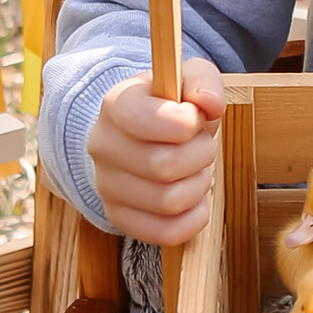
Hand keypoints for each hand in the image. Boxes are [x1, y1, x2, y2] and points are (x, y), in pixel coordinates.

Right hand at [87, 54, 225, 242]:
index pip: (142, 120)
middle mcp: (103, 146)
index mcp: (116, 105)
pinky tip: (193, 196)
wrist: (144, 134)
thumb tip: (209, 104)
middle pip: (165, 165)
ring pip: (170, 201)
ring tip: (193, 168)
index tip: (194, 118)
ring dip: (198, 184)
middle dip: (200, 154)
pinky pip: (167, 232)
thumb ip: (203, 82)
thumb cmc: (171, 106)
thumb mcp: (187, 79)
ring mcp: (106, 185)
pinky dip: (194, 217)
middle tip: (200, 144)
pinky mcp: (119, 216)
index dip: (184, 123)